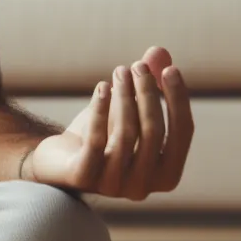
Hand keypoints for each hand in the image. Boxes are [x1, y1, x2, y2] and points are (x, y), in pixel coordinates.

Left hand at [24, 45, 193, 200]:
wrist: (58, 162)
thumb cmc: (103, 136)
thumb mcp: (129, 110)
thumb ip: (148, 85)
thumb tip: (160, 52)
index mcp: (167, 176)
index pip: (182, 133)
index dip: (178, 99)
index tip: (170, 69)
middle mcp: (144, 187)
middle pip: (154, 132)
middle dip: (147, 93)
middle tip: (137, 66)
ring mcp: (113, 186)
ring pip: (125, 134)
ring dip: (124, 96)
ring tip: (119, 71)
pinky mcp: (84, 178)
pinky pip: (96, 139)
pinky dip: (100, 109)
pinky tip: (102, 86)